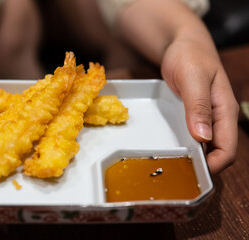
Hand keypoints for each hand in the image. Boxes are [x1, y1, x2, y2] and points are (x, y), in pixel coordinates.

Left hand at [161, 40, 238, 173]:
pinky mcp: (195, 115)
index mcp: (225, 109)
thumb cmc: (189, 56)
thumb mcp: (192, 78)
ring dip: (196, 157)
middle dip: (205, 165)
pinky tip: (174, 149)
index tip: (196, 172)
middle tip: (181, 172)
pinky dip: (188, 146)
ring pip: (207, 146)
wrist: (183, 45)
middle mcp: (219, 117)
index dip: (215, 164)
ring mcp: (207, 117)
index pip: (229, 148)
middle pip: (219, 151)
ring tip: (176, 164)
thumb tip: (203, 137)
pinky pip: (196, 136)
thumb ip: (198, 106)